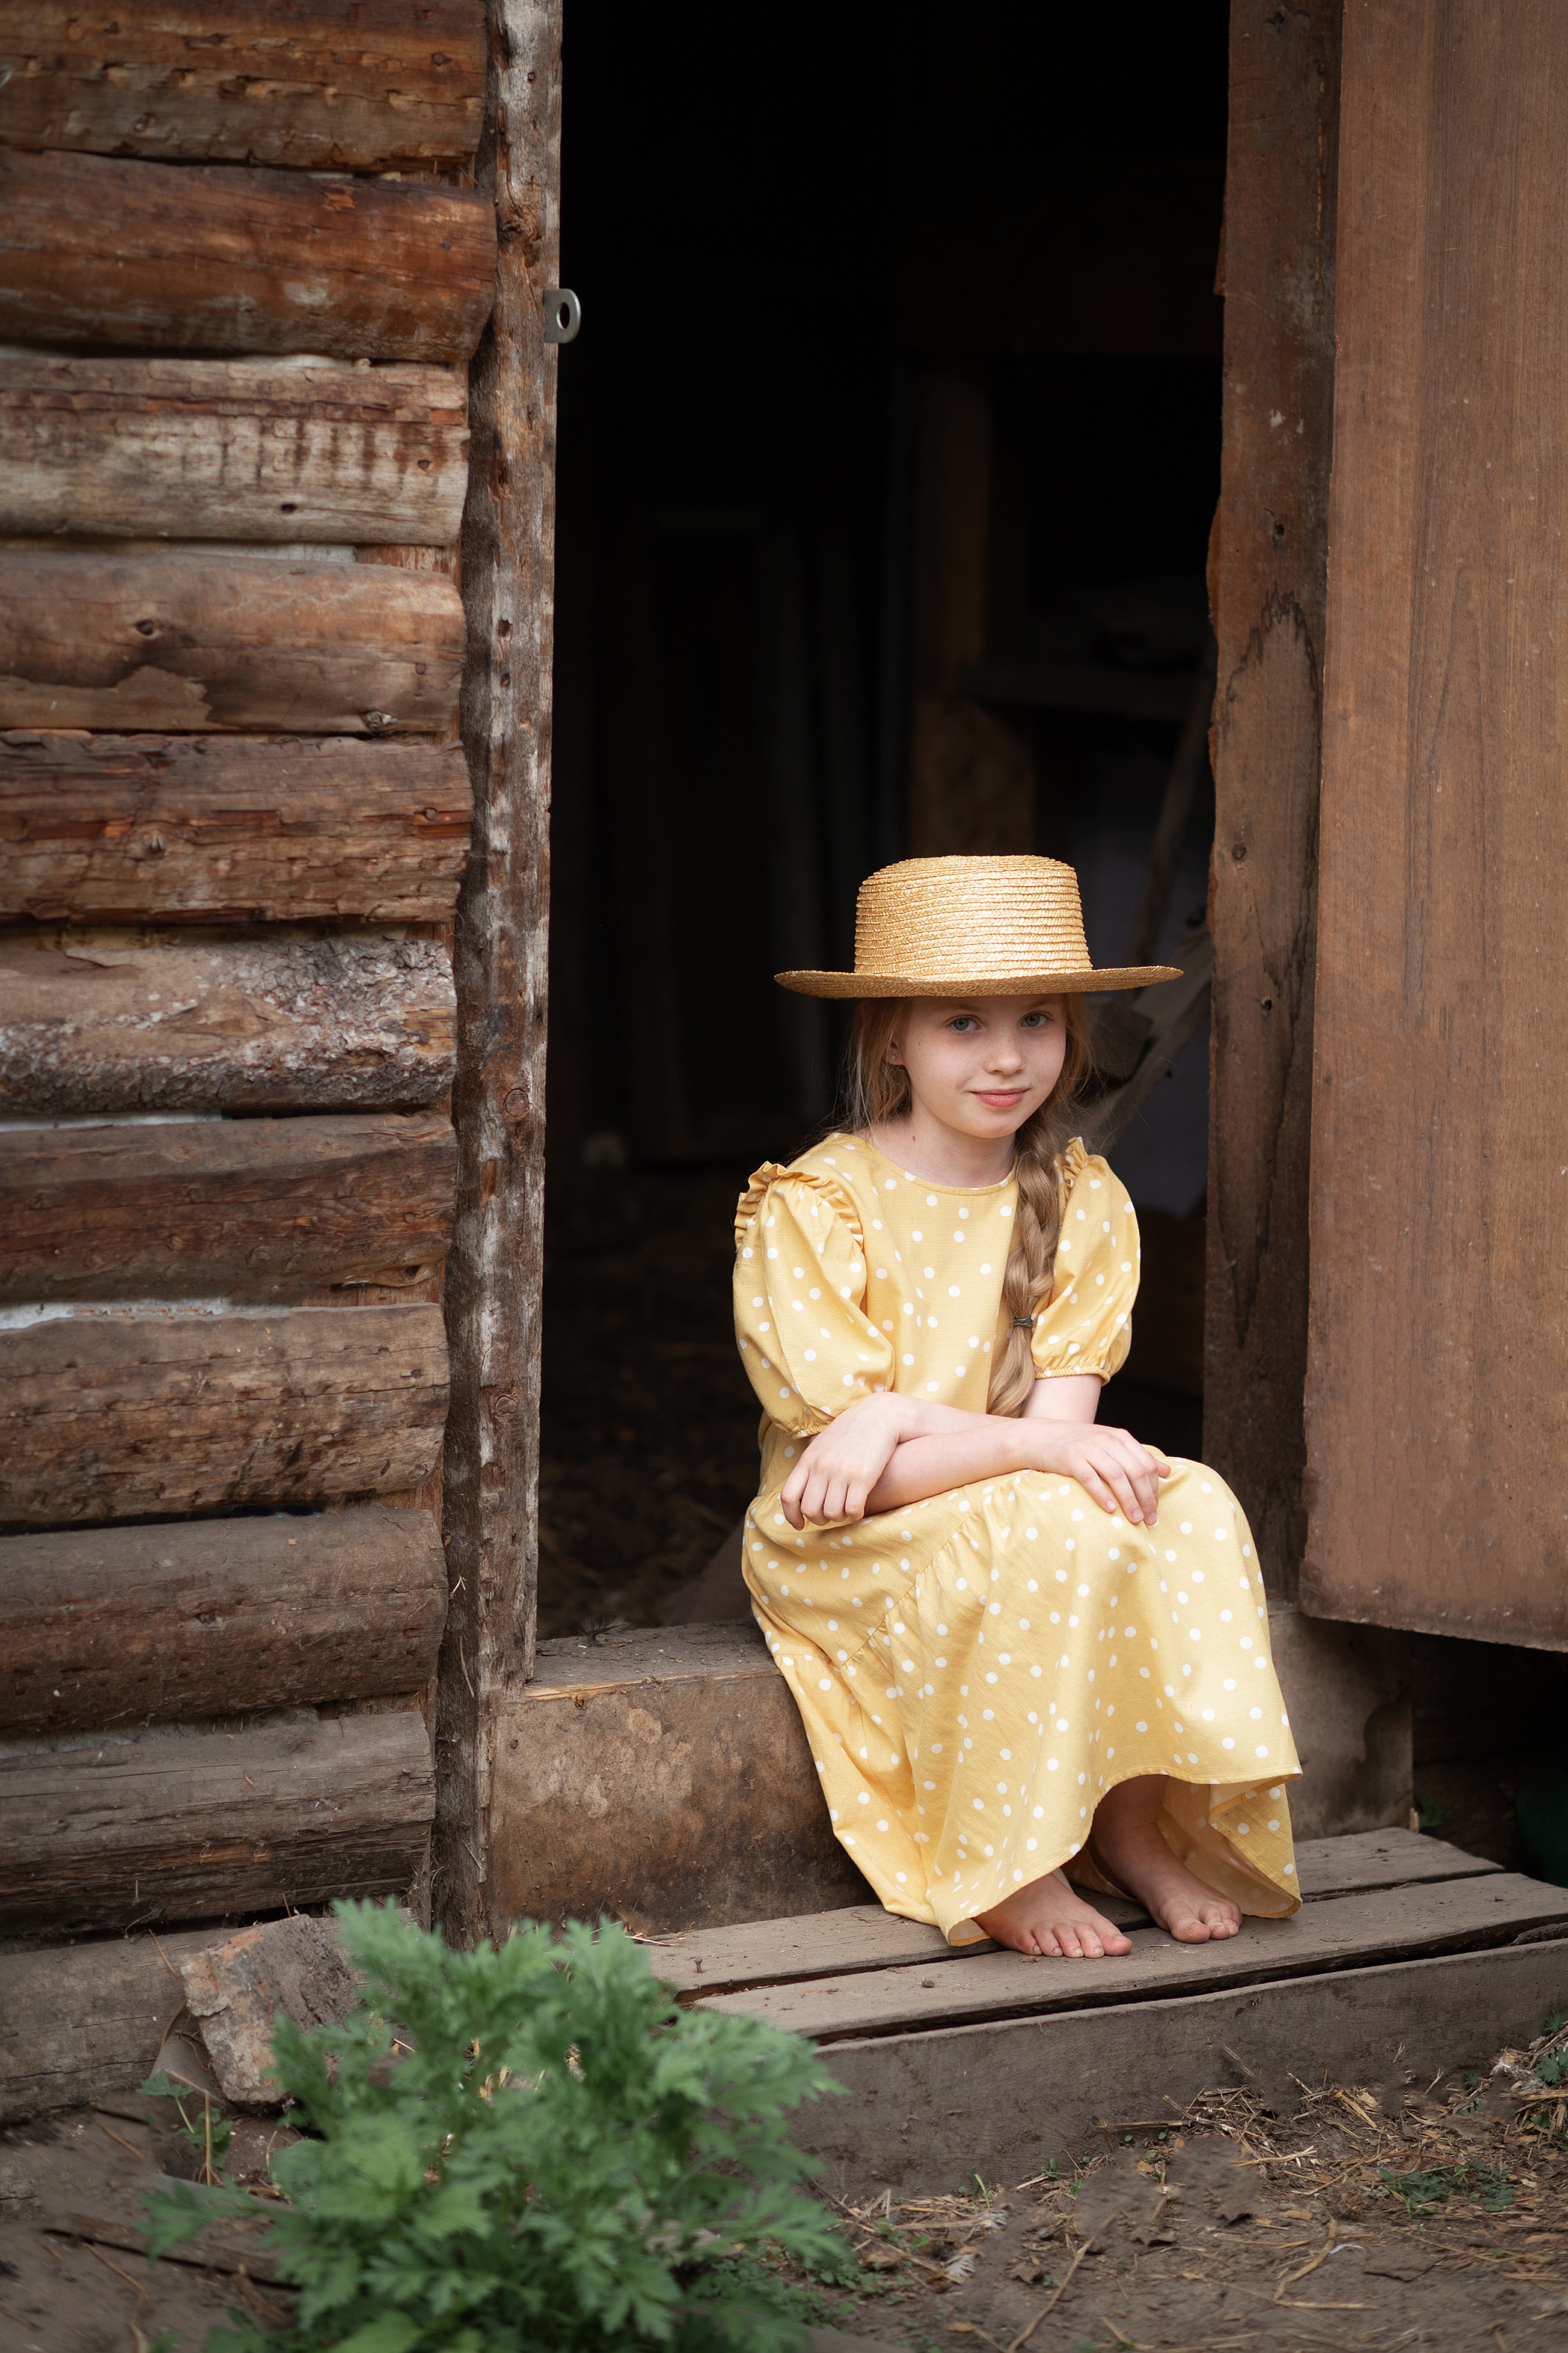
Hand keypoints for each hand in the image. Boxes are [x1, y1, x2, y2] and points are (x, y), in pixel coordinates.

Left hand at [780, 1394, 905, 1527]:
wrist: (880, 1415)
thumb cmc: (851, 1431)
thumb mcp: (823, 1443)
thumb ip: (810, 1462)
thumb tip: (800, 1483)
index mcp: (808, 1459)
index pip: (788, 1496)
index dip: (791, 1516)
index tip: (800, 1525)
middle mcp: (822, 1467)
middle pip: (810, 1509)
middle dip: (819, 1519)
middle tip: (830, 1515)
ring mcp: (841, 1473)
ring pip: (832, 1513)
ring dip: (839, 1517)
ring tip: (846, 1509)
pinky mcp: (863, 1478)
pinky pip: (853, 1510)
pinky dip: (855, 1514)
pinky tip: (859, 1508)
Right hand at [1031, 1421, 1170, 1524]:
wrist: (1040, 1437)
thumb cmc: (1079, 1445)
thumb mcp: (1110, 1445)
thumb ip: (1137, 1457)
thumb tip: (1167, 1472)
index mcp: (1120, 1437)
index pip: (1146, 1464)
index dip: (1154, 1489)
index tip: (1155, 1510)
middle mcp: (1106, 1440)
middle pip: (1135, 1471)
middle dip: (1145, 1498)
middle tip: (1148, 1520)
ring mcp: (1087, 1448)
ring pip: (1116, 1476)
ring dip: (1129, 1500)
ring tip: (1134, 1520)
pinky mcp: (1070, 1458)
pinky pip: (1090, 1478)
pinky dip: (1102, 1494)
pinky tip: (1110, 1509)